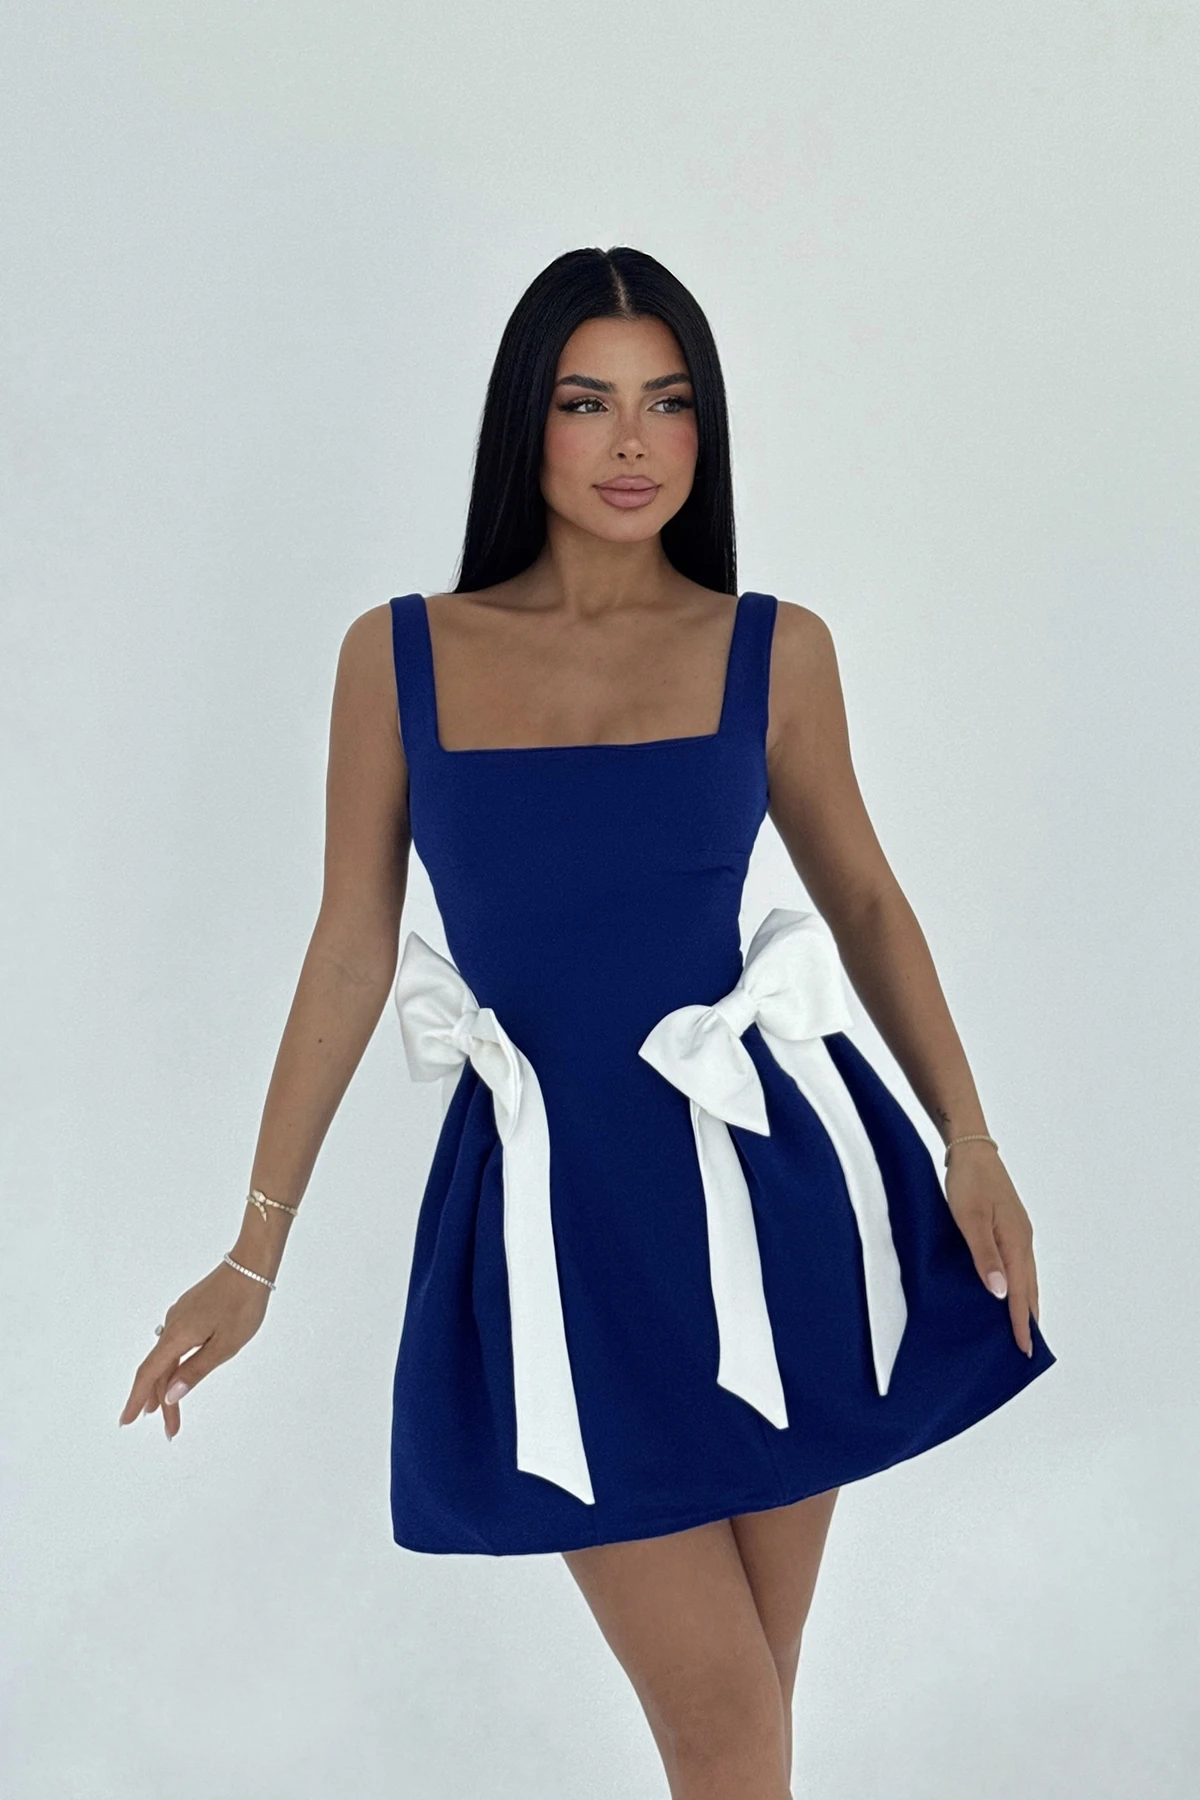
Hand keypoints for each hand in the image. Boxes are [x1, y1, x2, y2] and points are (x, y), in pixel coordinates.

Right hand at [118, 1261, 270, 1439]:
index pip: (150, 1375)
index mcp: (177, 1336)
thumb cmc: (242, 1306)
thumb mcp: (224, 1346)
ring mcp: (180, 1315)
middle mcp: (172, 1325)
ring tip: (164, 1406)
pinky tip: (177, 1370)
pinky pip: (174, 1342)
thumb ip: (195, 1371)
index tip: (127, 1421)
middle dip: (160, 1400)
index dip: (136, 1400)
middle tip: (170, 1428)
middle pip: (159, 1369)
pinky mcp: (190, 1309)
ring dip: (166, 1382)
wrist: (251, 1265)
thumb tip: (169, 1396)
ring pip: (166, 1355)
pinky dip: (173, 1363)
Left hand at [943, 1144, 1040, 1356]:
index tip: (1025, 1349)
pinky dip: (1019, 1284)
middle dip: (1029, 1319)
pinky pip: (1019, 1264)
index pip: (1020, 1292)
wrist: (972, 1150)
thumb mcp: (970, 1219)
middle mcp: (1022, 1240)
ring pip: (1027, 1277)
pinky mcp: (1010, 1226)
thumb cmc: (967, 1182)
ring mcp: (1018, 1232)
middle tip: (1028, 1349)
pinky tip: (1008, 1290)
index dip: (1021, 1322)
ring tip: (1023, 1328)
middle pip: (1030, 1288)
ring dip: (1025, 1303)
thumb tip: (1000, 1293)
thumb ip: (984, 1256)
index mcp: (1015, 1242)